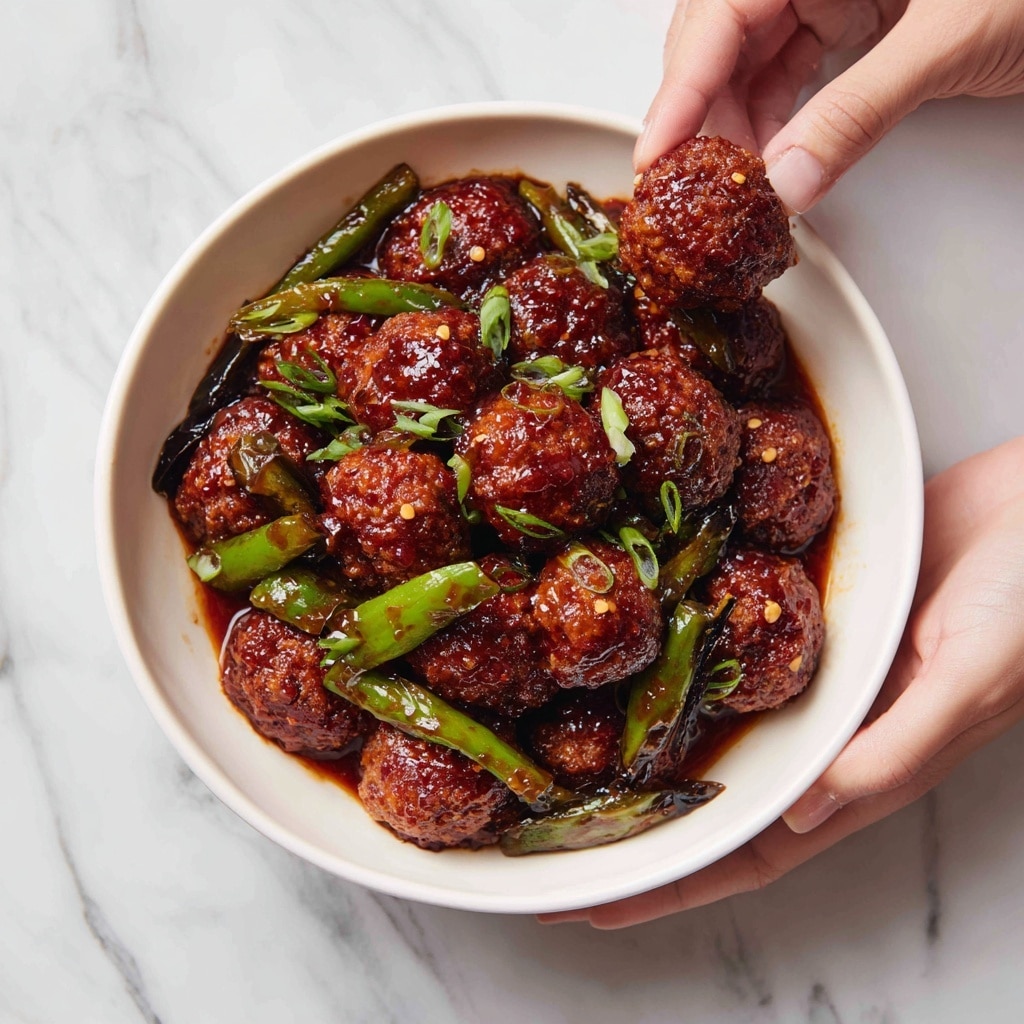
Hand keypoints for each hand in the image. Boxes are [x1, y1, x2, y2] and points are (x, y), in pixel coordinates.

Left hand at [540, 436, 1023, 927]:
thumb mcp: (971, 677)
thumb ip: (896, 746)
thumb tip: (803, 808)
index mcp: (861, 766)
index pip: (753, 848)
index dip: (675, 882)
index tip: (594, 901)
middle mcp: (823, 728)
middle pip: (712, 793)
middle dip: (634, 823)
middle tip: (547, 832)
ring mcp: (808, 669)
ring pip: (711, 721)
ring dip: (643, 742)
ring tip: (566, 749)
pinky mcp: (802, 609)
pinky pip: (728, 644)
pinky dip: (679, 658)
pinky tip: (629, 649)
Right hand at [635, 0, 1023, 211]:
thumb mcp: (949, 40)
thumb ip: (859, 112)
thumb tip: (787, 183)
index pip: (720, 12)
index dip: (681, 87)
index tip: (657, 153)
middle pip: (719, 36)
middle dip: (700, 112)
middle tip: (688, 184)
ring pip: (747, 59)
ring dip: (733, 126)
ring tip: (729, 188)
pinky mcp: (849, 17)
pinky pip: (786, 72)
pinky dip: (772, 121)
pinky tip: (767, 163)